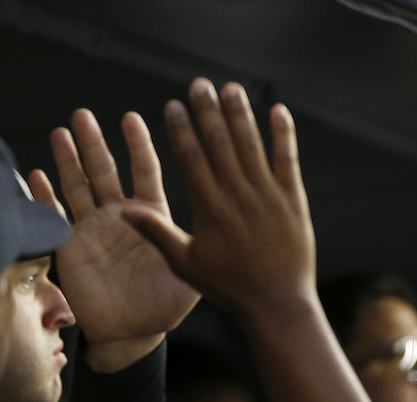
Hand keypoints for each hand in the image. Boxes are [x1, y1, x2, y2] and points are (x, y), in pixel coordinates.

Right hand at [40, 110, 198, 369]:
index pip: (144, 172)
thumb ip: (184, 241)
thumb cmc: (163, 305)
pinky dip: (43, 197)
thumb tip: (199, 215)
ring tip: (62, 132)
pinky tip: (34, 174)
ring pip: (78, 186)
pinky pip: (53, 217)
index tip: (133, 118)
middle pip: (105, 170)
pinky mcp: (69, 247)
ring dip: (68, 160)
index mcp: (151, 217)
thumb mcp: (183, 271)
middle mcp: (119, 216)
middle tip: (84, 114)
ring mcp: (92, 228)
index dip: (138, 145)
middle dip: (94, 142)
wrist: (132, 332)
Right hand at [121, 79, 315, 318]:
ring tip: (231, 88)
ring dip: (241, 114)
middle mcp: (237, 197)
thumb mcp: (186, 264)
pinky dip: (284, 135)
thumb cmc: (229, 287)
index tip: (174, 105)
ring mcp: (268, 196)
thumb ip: (157, 234)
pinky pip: (288, 160)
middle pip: (220, 144)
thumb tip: (123, 211)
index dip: (182, 130)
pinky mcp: (293, 201)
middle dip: (208, 111)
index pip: (192, 159)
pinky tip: (278, 111)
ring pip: (252, 146)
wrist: (277, 303)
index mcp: (209, 209)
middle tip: (200, 84)